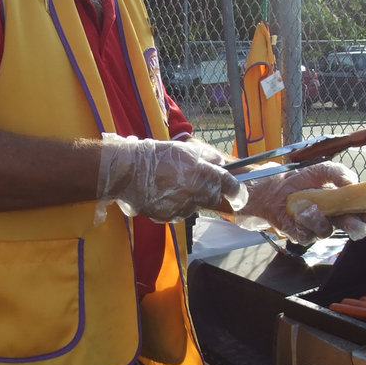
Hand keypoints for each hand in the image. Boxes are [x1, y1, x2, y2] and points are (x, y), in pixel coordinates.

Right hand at [96, 133, 247, 223]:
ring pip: (194, 206)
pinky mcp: (169, 216)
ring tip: (172, 187)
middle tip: (196, 184)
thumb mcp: (182, 148)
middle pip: (212, 198)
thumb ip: (204, 156)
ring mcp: (182, 206)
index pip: (228, 184)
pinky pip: (178, 213)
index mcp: (201, 172)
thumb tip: (218, 161)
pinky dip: (174, 206)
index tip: (238, 192)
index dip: (235, 189)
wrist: (127, 171)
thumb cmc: (154, 156)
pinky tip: (162, 195)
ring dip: (189, 199)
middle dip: (209, 192)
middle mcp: (195, 191)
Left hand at [241, 161, 365, 245]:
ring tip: (310, 204)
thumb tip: (353, 182)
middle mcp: (335, 218)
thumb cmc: (300, 178)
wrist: (274, 187)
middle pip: (353, 229)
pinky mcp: (302, 235)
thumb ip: (341, 173)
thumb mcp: (323, 169)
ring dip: (321, 219)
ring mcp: (319, 228)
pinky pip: (308, 235)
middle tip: (356, 223)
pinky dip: (304, 222)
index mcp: (346, 204)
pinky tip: (299, 211)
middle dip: (356, 227)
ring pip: (328, 231)